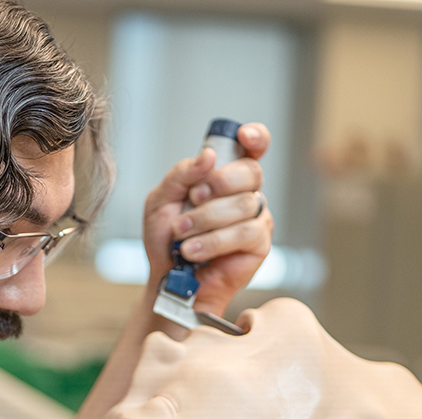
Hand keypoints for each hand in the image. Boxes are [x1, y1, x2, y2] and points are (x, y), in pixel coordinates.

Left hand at [143, 123, 273, 316]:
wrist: (168, 280)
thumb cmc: (166, 240)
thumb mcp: (161, 201)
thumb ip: (181, 175)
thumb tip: (207, 156)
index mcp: (225, 177)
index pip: (253, 148)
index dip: (256, 137)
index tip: (244, 136)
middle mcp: (246, 193)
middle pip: (250, 171)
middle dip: (218, 182)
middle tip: (193, 199)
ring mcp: (257, 218)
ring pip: (245, 203)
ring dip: (206, 218)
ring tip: (181, 234)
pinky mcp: (259, 244)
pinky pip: (245, 232)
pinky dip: (214, 241)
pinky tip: (193, 250)